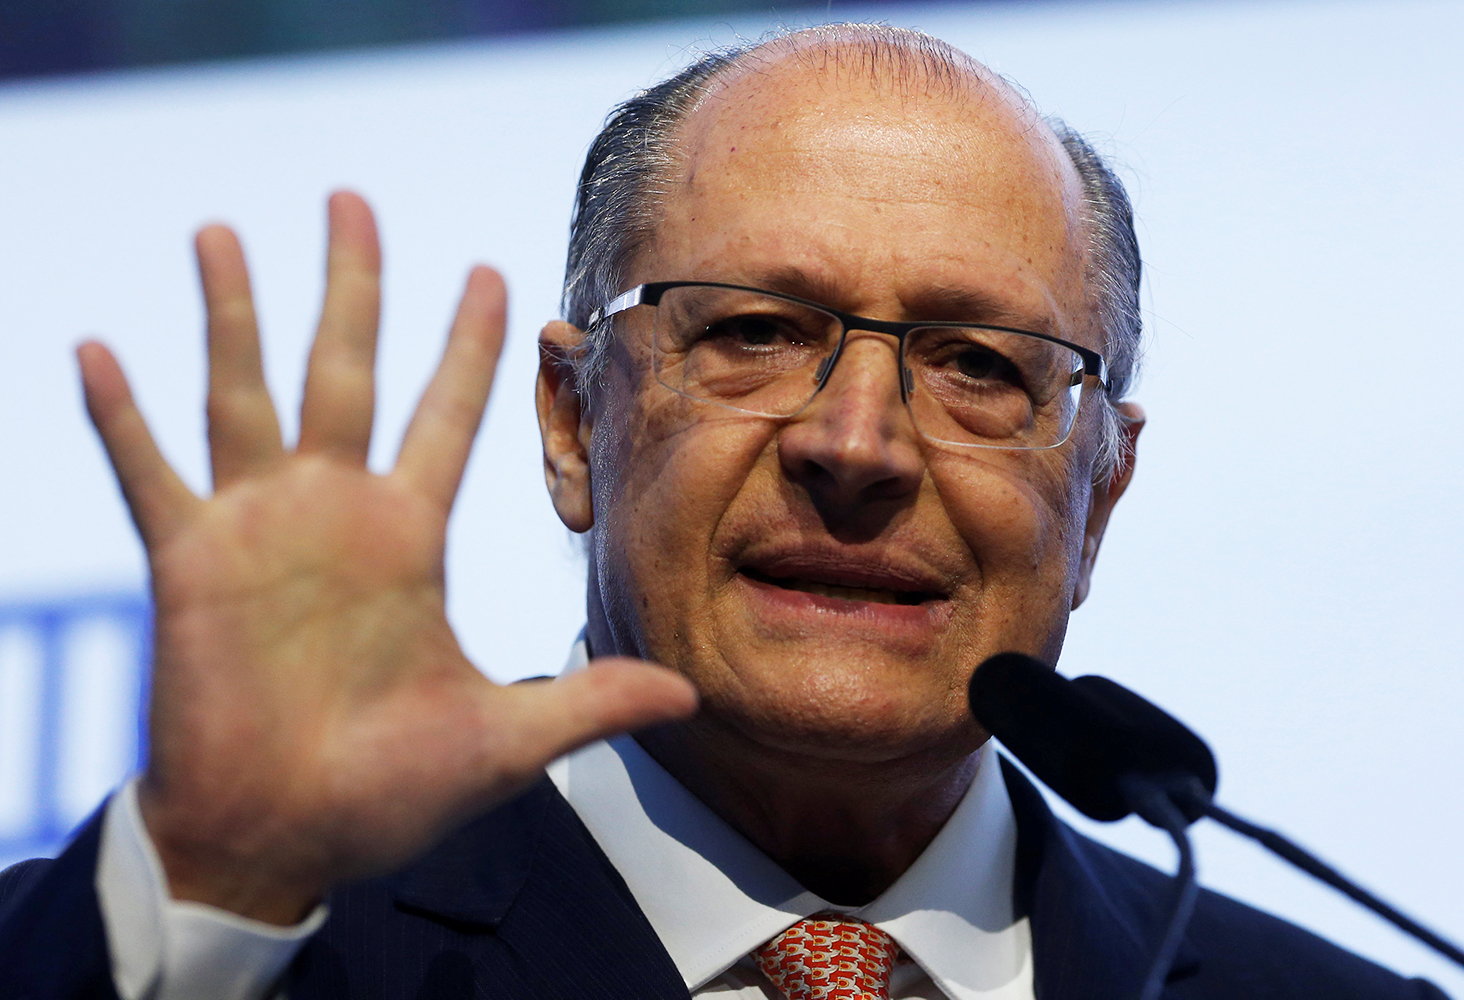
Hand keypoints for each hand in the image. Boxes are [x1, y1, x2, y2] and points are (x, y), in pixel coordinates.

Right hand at [78, 192, 696, 924]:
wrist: (286, 839)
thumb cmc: (390, 793)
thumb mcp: (503, 741)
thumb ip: (589, 704)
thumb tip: (689, 696)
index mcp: (410, 537)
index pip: (447, 415)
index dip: (467, 345)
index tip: (491, 271)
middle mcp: (336, 513)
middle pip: (347, 371)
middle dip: (352, 286)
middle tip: (352, 198)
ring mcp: (258, 531)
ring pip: (244, 394)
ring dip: (232, 316)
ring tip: (221, 232)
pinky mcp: (190, 564)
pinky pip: (151, 475)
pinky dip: (122, 418)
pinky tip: (97, 351)